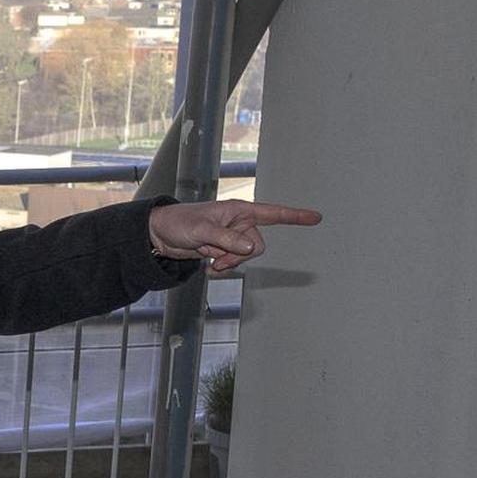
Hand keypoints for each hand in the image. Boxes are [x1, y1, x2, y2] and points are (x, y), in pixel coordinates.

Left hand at [147, 199, 321, 273]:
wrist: (160, 235)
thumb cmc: (179, 223)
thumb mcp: (201, 231)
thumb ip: (226, 239)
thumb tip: (250, 247)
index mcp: (240, 211)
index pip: (273, 213)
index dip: (295, 216)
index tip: (316, 218)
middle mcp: (240, 222)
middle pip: (257, 246)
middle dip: (239, 255)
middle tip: (216, 254)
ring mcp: (233, 237)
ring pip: (246, 257)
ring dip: (229, 262)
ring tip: (210, 259)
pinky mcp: (225, 249)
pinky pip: (235, 263)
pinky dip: (224, 266)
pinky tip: (209, 265)